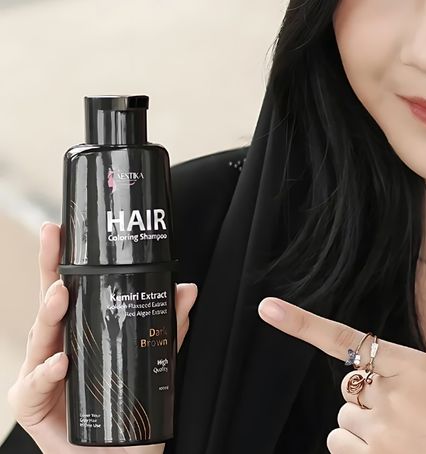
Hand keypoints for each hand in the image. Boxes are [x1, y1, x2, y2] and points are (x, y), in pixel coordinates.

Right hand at [6, 221, 197, 453]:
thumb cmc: (124, 403)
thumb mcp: (150, 359)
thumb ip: (168, 326)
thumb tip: (187, 289)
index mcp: (78, 328)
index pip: (68, 286)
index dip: (60, 257)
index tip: (58, 228)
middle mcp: (55, 345)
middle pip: (48, 303)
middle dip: (48, 273)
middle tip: (57, 249)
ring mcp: (39, 373)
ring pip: (41, 338)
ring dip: (51, 314)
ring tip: (62, 296)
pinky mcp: (31, 404)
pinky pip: (35, 386)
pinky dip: (48, 372)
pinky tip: (61, 362)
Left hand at [257, 297, 425, 453]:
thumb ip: (395, 369)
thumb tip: (357, 377)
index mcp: (411, 363)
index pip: (348, 338)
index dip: (302, 323)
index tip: (268, 308)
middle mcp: (392, 392)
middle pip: (348, 388)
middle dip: (367, 403)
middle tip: (402, 417)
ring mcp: (381, 430)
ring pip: (341, 420)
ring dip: (361, 430)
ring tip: (398, 438)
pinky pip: (339, 444)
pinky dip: (355, 450)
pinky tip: (386, 453)